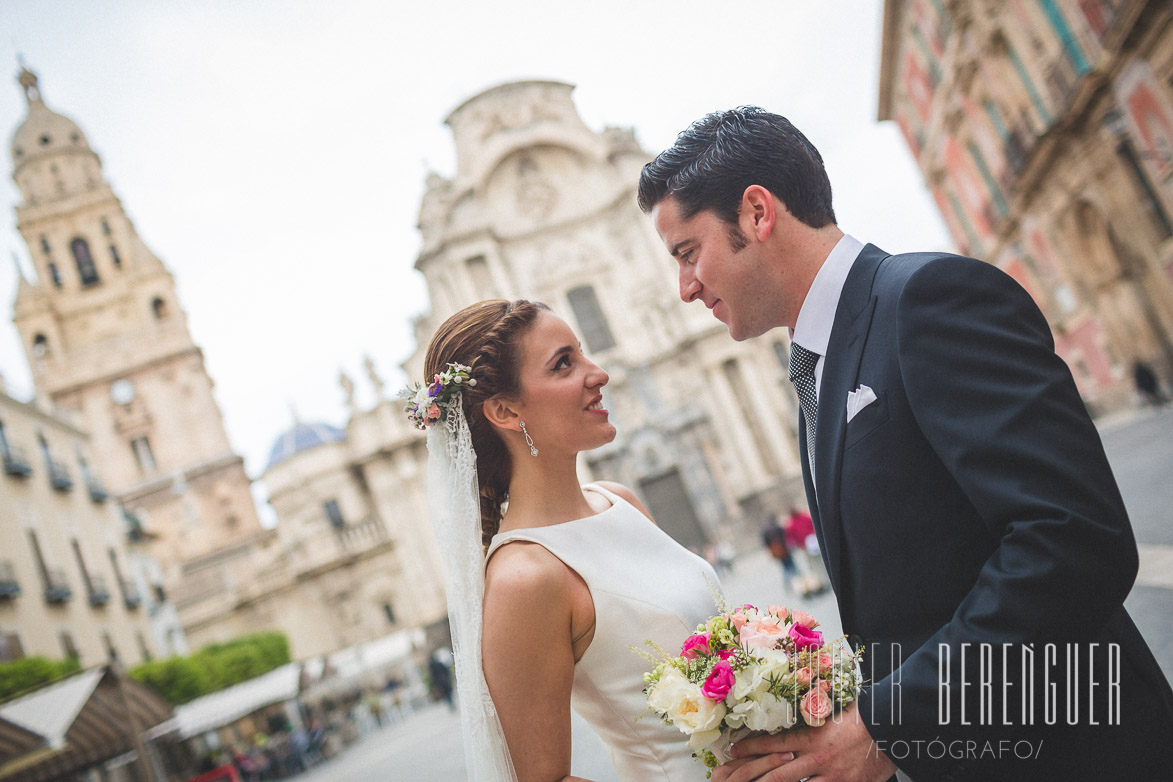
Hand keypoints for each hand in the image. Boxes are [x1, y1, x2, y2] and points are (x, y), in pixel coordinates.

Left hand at [711, 704, 896, 781]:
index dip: (750, 747)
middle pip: (775, 772)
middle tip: (733, 777)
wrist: (894, 730)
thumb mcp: (833, 708)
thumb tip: (792, 705)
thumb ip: (811, 713)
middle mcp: (816, 757)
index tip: (734, 750)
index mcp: (812, 734)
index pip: (773, 742)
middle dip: (751, 777)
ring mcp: (830, 776)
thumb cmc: (865, 716)